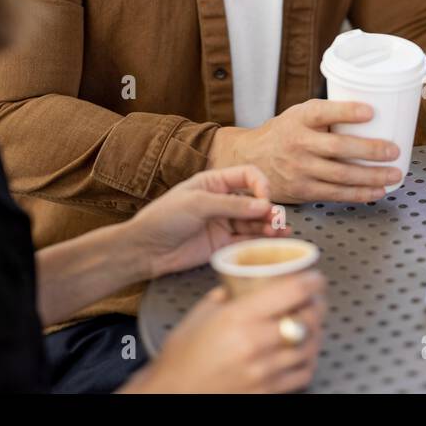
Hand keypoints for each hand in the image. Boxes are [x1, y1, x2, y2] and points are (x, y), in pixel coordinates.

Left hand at [123, 166, 285, 279]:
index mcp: (214, 182)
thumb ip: (232, 205)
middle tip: (276, 219)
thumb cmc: (164, 218)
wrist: (146, 249)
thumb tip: (264, 205)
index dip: (261, 185)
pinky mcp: (223, 244)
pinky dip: (262, 240)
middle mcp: (222, 201)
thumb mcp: (198, 204)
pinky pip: (247, 240)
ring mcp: (224, 223)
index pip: (247, 176)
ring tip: (280, 231)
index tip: (265, 199)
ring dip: (268, 225)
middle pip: (254, 200)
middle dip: (268, 208)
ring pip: (254, 222)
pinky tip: (275, 240)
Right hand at [124, 271, 326, 393]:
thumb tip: (244, 282)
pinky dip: (307, 359)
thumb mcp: (201, 314)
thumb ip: (227, 294)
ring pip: (309, 347)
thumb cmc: (181, 357)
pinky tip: (301, 351)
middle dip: (316, 305)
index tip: (315, 278)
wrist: (172, 394)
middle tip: (315, 299)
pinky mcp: (268, 392)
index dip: (311, 281)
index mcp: (239, 318)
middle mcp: (255, 344)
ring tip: (311, 323)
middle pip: (307, 319)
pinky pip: (302, 373)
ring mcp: (264, 371)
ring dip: (315, 332)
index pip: (291, 292)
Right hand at [208, 99, 402, 203]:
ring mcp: (299, 169)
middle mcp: (298, 144)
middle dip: (370, 150)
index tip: (371, 111)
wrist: (249, 159)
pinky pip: (335, 194)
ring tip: (394, 173)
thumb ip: (327, 115)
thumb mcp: (298, 115)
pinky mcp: (303, 191)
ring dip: (371, 176)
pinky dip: (359, 194)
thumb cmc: (283, 133)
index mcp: (299, 119)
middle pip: (338, 148)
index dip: (347, 111)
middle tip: (394, 150)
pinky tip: (377, 191)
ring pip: (341, 175)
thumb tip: (373, 116)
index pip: (323, 112)